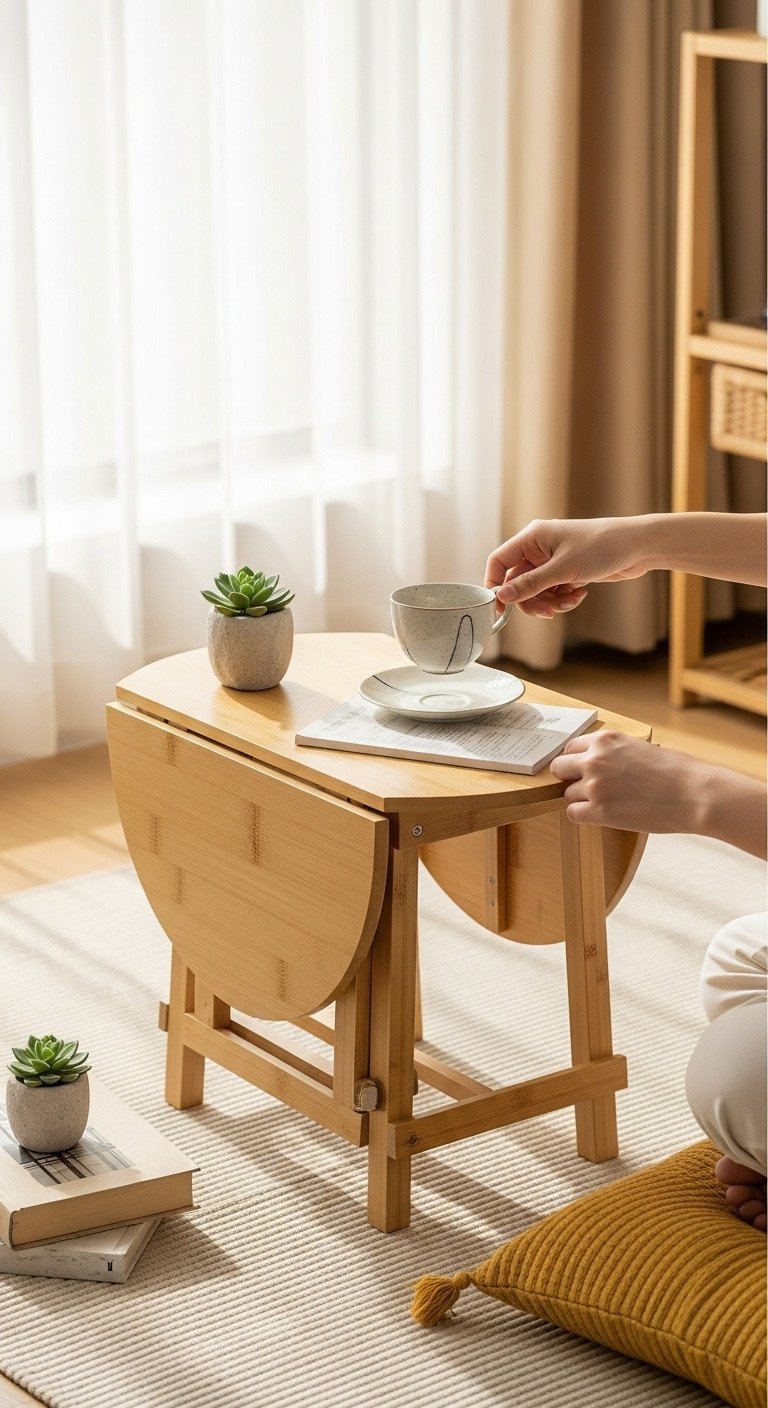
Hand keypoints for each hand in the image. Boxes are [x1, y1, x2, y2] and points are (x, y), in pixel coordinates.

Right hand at [484, 517, 650, 617]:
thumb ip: (530, 584)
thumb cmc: (601, 546)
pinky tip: (580, 593)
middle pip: (518, 582)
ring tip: (570, 601)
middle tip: (548, 612)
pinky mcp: (567, 571)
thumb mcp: (563, 569)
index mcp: (533, 537)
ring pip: (537, 591)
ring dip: (550, 602)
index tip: (500, 608)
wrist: (637, 546)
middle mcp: (540, 548)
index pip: (499, 561)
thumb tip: (502, 596)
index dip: (495, 584)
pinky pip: (553, 592)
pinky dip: (564, 598)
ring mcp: (553, 561)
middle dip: (532, 600)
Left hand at [550, 732, 707, 833]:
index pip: (570, 747)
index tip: (582, 770)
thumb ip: (615, 752)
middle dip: (570, 778)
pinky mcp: (600, 811)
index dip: (575, 761)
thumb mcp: (640, 747)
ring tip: (607, 803)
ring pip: (567, 794)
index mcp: (606, 739)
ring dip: (581, 799)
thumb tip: (599, 762)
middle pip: (559, 768)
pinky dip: (583, 816)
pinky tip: (602, 815)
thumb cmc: (676, 771)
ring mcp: (595, 786)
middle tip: (587, 788)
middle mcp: (595, 759)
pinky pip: (572, 814)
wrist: (695, 794)